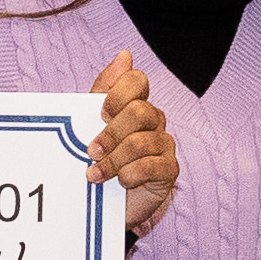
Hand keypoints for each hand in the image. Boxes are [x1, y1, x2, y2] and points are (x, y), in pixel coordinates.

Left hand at [86, 53, 181, 242]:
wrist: (105, 204)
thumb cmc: (100, 159)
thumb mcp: (91, 124)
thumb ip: (104, 89)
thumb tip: (125, 55)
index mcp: (135, 105)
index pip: (137, 81)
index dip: (118, 94)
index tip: (100, 113)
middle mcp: (154, 120)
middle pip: (139, 112)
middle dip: (110, 134)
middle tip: (91, 152)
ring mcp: (164, 144)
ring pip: (140, 142)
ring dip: (113, 160)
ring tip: (95, 175)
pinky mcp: (169, 170)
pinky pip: (152, 166)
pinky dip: (129, 175)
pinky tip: (119, 183)